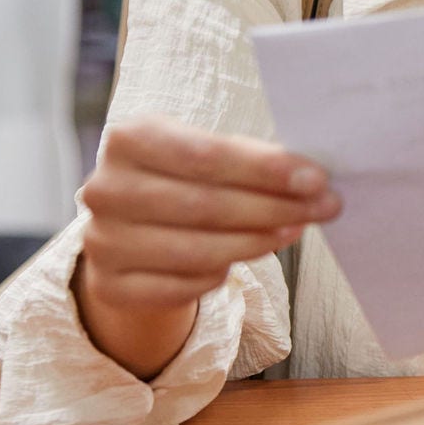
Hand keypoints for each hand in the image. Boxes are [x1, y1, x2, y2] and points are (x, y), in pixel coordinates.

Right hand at [77, 116, 340, 312]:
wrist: (135, 231)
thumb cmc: (188, 181)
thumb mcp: (212, 156)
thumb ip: (252, 161)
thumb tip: (312, 181)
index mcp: (129, 138)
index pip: (204, 155)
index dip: (264, 170)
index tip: (316, 180)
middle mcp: (105, 188)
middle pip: (203, 204)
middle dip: (273, 208)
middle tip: (323, 208)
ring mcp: (100, 240)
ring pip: (195, 250)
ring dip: (257, 242)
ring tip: (296, 230)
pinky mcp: (108, 285)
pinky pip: (180, 286)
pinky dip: (219, 275)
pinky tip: (245, 259)